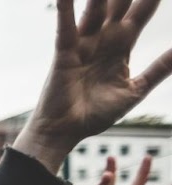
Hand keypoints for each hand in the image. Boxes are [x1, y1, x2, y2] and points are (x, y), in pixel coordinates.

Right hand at [16, 0, 171, 170]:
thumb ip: (159, 68)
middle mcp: (103, 39)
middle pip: (120, 3)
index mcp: (122, 46)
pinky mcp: (65, 53)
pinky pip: (66, 26)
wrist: (65, 133)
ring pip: (96, 8)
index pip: (141, 12)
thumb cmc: (95, 115)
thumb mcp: (135, 90)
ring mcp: (84, 43)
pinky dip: (65, 8)